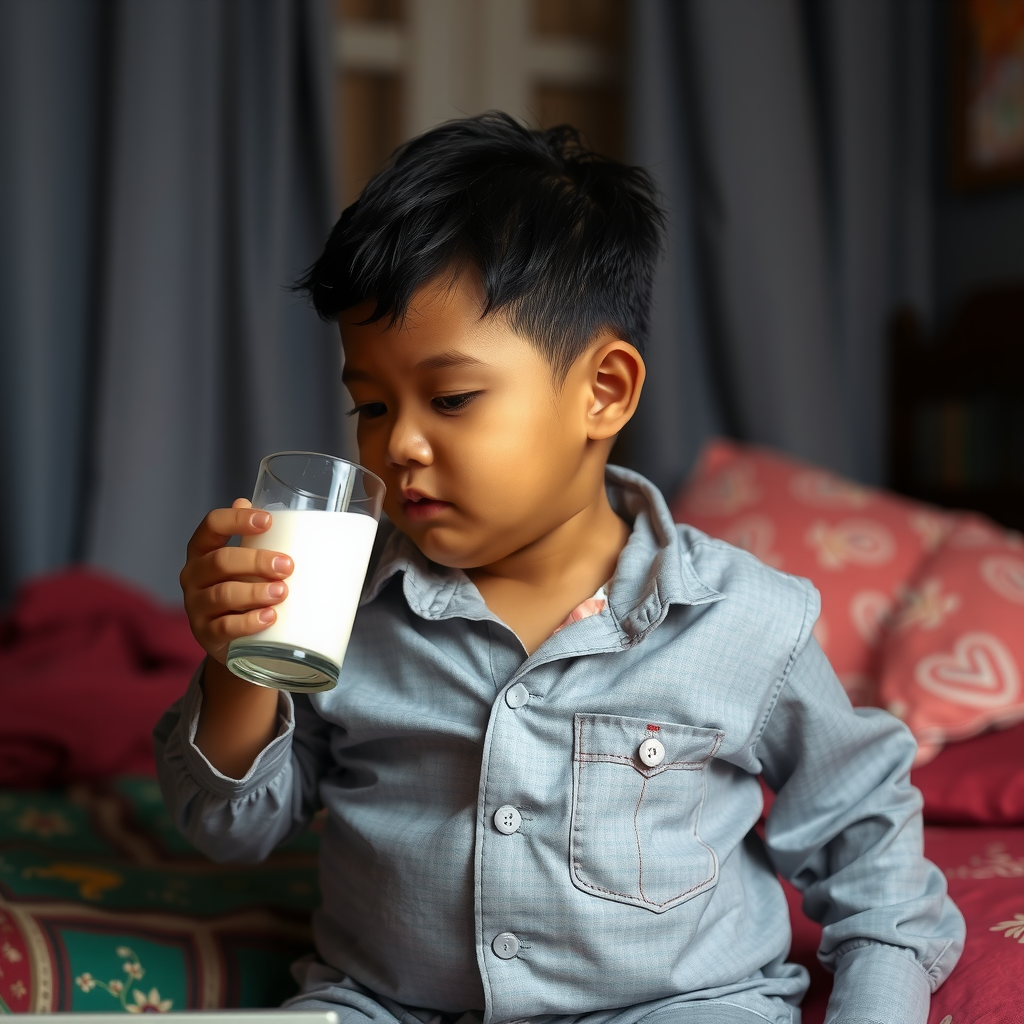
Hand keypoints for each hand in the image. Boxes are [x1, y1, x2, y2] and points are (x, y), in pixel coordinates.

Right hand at [180, 498, 293, 664]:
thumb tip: (247, 501)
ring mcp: (196, 607)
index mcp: (202, 550)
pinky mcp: (206, 634)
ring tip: (282, 592)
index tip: (268, 521)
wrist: (234, 640)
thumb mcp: (245, 563)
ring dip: (255, 591)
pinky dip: (249, 622)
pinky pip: (224, 627)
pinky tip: (269, 617)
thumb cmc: (242, 590)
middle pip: (221, 561)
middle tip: (287, 565)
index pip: (212, 525)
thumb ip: (249, 537)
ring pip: (223, 594)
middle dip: (256, 561)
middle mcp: (193, 576)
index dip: (237, 520)